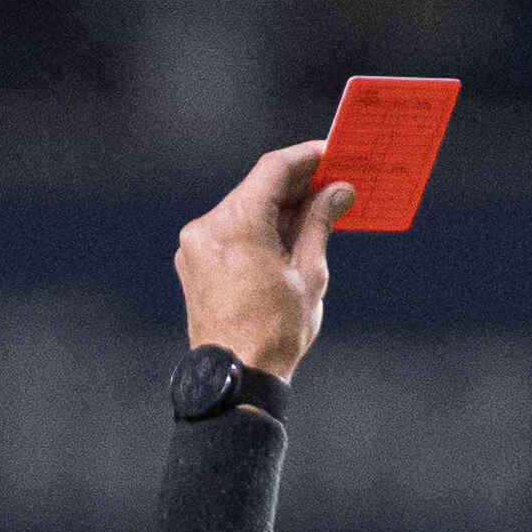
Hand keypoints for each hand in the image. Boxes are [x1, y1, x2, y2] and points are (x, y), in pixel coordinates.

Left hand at [176, 142, 352, 388]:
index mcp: (235, 225)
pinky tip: (289, 233)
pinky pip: (230, 231)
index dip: (307, 156)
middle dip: (296, 183)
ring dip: (279, 206)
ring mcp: (194, 247)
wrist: (235, 378)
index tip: (333, 153)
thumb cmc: (275, 331)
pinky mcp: (193, 264)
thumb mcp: (309, 271)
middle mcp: (207, 228)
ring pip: (243, 209)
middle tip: (333, 182)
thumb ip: (320, 222)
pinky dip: (259, 226)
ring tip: (318, 210)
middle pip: (257, 187)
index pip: (274, 168)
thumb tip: (338, 191)